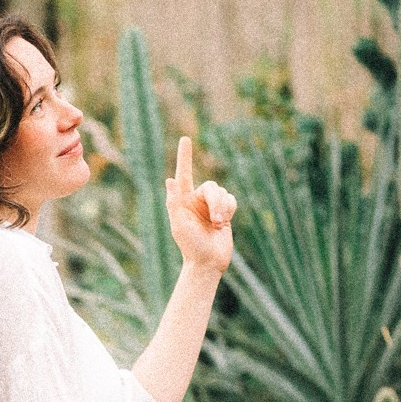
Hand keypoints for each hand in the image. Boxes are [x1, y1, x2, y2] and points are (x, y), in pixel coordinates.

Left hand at [166, 136, 236, 275]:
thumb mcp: (179, 225)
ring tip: (219, 225)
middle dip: (216, 202)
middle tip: (216, 220)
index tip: (186, 139)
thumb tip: (169, 180)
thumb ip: (175, 203)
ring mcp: (210, 205)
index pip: (184, 174)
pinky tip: (224, 224)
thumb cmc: (190, 245)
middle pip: (211, 187)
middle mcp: (196, 200)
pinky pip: (231, 200)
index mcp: (183, 201)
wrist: (208, 262)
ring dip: (223, 208)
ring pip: (222, 193)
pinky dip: (229, 210)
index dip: (185, 156)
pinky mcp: (224, 211)